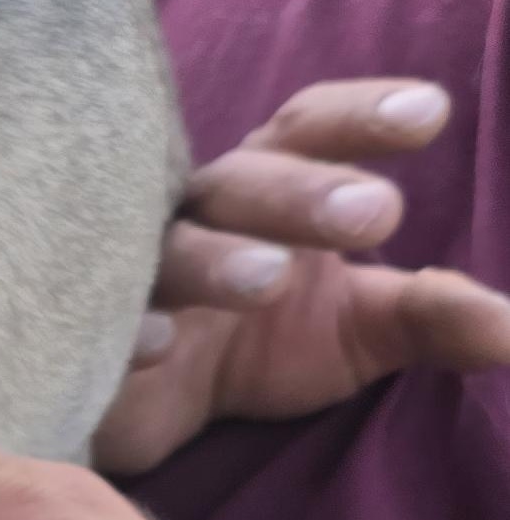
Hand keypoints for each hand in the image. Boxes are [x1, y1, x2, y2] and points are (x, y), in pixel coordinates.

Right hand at [96, 78, 509, 474]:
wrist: (147, 406)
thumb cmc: (258, 342)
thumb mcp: (359, 329)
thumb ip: (430, 317)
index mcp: (265, 191)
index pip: (307, 130)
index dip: (360, 116)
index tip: (431, 113)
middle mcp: (197, 218)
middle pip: (241, 182)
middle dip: (302, 193)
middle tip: (378, 212)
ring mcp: (133, 277)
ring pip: (166, 252)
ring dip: (216, 259)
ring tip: (269, 279)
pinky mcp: (90, 341)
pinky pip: (96, 326)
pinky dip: (125, 332)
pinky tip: (157, 346)